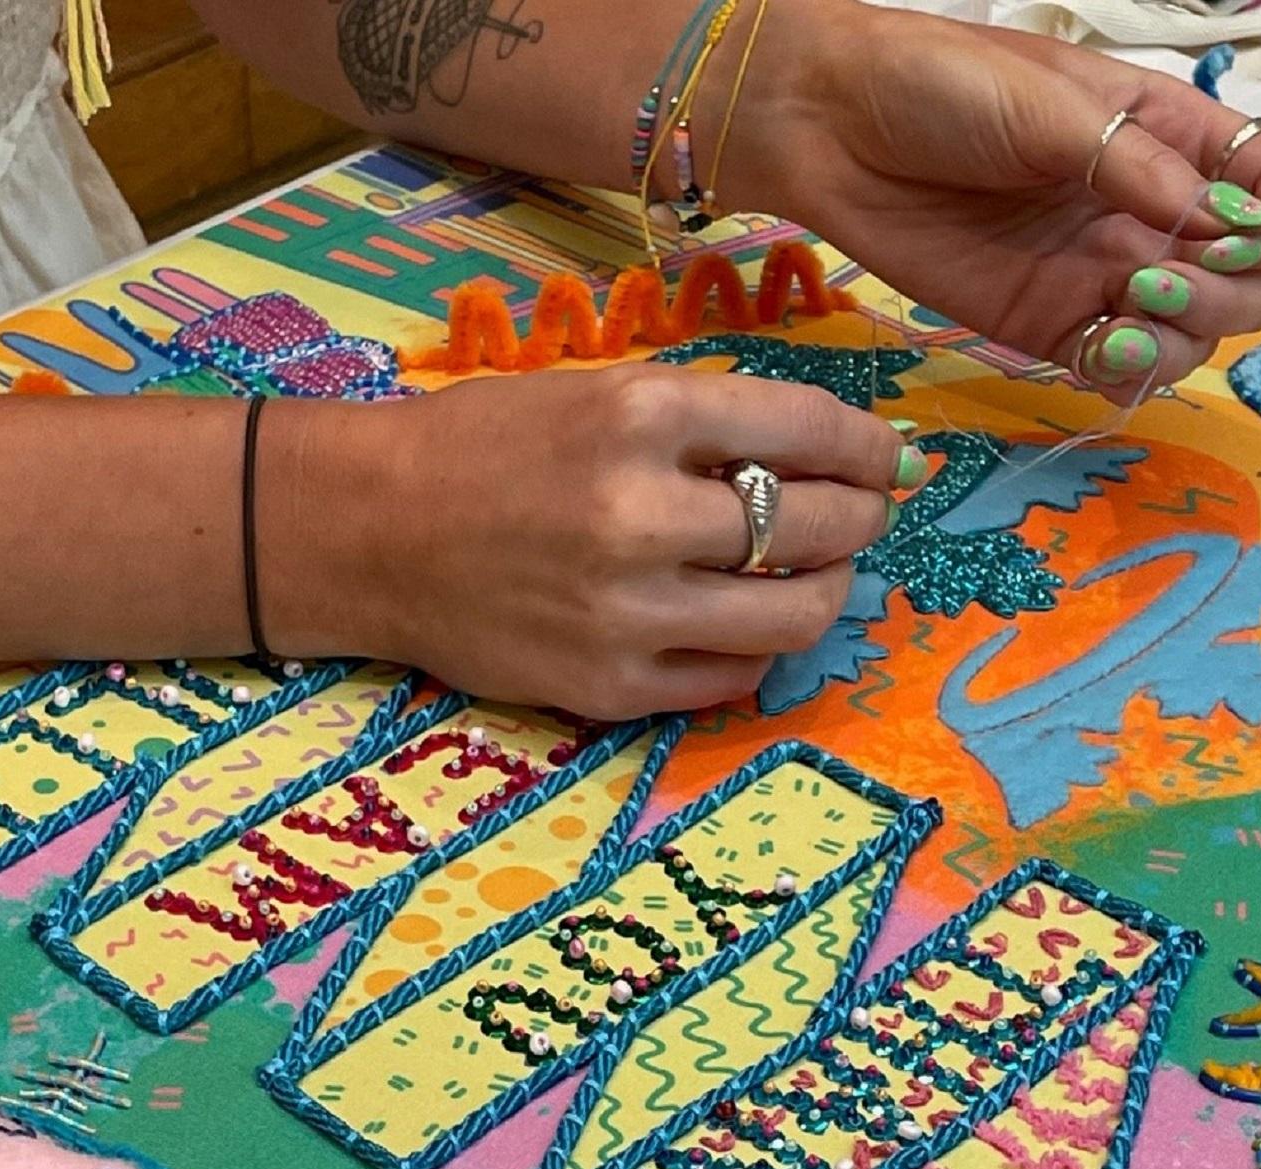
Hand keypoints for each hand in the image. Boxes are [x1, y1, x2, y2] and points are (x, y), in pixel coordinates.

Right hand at [256, 365, 921, 718]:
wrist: (371, 530)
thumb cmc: (484, 446)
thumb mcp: (595, 392)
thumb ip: (706, 420)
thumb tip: (831, 451)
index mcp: (638, 416)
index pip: (807, 430)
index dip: (870, 446)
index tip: (889, 457)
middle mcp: (638, 515)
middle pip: (815, 526)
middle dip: (861, 516)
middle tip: (859, 512)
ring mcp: (624, 611)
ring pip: (792, 616)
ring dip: (824, 589)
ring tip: (810, 572)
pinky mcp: (606, 685)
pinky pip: (731, 681)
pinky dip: (754, 650)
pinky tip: (738, 621)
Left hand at [731, 2, 1260, 401]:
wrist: (832, 129)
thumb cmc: (940, 86)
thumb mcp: (1051, 106)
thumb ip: (1138, 168)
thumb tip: (1222, 223)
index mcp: (1168, 137)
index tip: (1249, 235)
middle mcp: (1146, 211)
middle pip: (1246, 278)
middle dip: (1228, 293)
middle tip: (1154, 281)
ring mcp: (1096, 272)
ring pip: (1188, 334)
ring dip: (1181, 339)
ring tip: (1121, 315)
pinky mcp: (1043, 323)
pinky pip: (1113, 366)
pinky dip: (1126, 373)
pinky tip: (1099, 351)